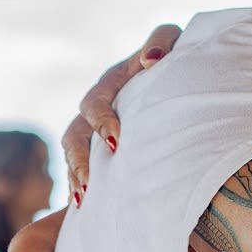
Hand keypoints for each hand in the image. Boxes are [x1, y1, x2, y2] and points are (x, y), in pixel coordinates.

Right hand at [61, 23, 181, 200]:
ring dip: (75, 177)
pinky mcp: (103, 147)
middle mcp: (99, 106)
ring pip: (74, 155)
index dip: (101, 122)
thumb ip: (161, 43)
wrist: (178, 72)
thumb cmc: (176, 56)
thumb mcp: (171, 42)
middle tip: (89, 184)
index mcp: (112, 82)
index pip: (95, 103)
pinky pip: (84, 167)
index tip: (116, 143)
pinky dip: (82, 185)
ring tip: (82, 202)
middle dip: (80, 160)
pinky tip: (85, 209)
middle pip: (74, 135)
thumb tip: (150, 61)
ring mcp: (97, 128)